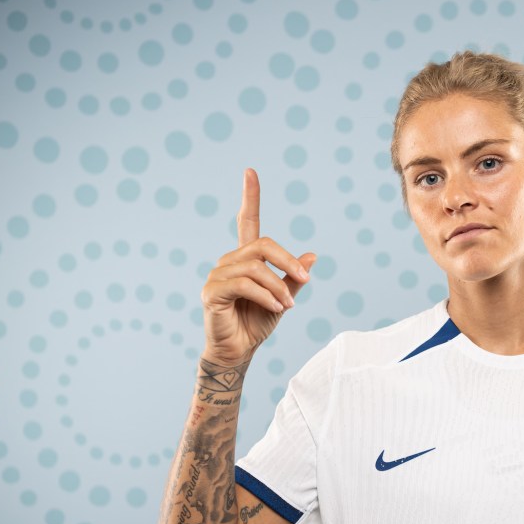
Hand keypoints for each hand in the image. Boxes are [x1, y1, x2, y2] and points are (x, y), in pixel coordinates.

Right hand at [199, 168, 315, 365]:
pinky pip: (243, 284)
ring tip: (288, 305)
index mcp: (246, 259)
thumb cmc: (257, 323)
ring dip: (278, 286)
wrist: (239, 351)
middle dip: (288, 261)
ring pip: (255, 267)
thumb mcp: (283, 298)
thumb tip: (312, 255)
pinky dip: (265, 295)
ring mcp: (217, 274)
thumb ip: (294, 277)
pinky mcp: (211, 291)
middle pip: (263, 245)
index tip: (250, 172)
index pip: (247, 221)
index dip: (249, 197)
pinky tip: (277, 307)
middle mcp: (229, 261)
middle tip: (304, 278)